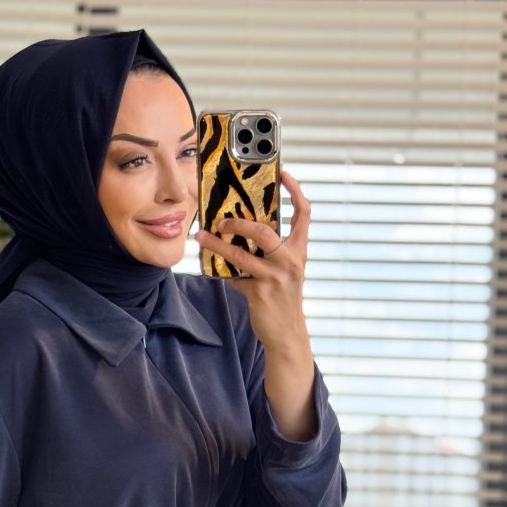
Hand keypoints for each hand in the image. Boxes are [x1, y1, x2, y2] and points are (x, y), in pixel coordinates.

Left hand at [194, 167, 311, 350]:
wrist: (287, 332)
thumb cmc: (283, 298)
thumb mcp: (284, 271)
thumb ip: (270, 252)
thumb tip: (242, 233)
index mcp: (298, 251)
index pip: (304, 215)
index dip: (296, 192)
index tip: (285, 174)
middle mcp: (290, 261)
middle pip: (263, 230)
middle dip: (238, 222)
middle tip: (222, 220)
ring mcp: (274, 277)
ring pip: (240, 254)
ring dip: (217, 245)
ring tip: (202, 237)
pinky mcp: (259, 293)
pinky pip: (234, 276)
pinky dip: (223, 272)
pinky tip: (214, 269)